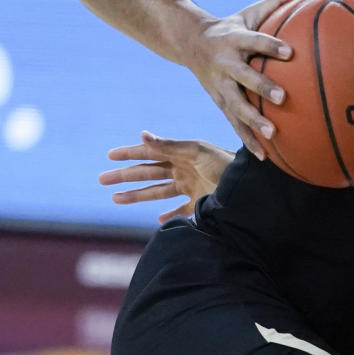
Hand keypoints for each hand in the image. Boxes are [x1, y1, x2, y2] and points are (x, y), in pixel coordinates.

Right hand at [99, 131, 233, 223]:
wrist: (251, 186)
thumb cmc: (226, 164)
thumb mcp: (197, 152)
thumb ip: (170, 146)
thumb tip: (142, 134)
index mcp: (182, 154)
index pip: (150, 153)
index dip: (130, 154)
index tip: (110, 156)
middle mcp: (185, 169)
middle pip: (148, 173)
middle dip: (125, 176)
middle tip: (102, 179)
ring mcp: (192, 187)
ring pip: (158, 192)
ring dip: (137, 195)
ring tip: (115, 199)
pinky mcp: (201, 204)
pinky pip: (181, 211)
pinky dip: (170, 215)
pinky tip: (159, 220)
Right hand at [186, 0, 307, 157]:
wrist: (190, 43)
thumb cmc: (231, 27)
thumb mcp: (250, 12)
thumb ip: (278, 1)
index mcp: (235, 40)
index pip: (255, 41)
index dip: (270, 46)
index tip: (289, 52)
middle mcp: (225, 64)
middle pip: (243, 77)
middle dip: (261, 88)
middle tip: (282, 97)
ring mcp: (219, 86)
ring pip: (235, 106)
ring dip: (252, 121)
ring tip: (272, 134)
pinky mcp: (219, 102)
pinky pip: (234, 124)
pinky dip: (247, 140)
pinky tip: (265, 157)